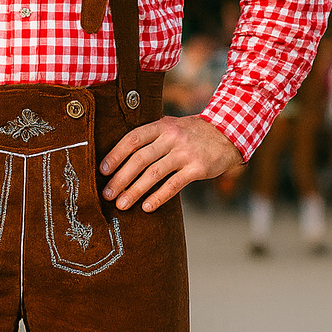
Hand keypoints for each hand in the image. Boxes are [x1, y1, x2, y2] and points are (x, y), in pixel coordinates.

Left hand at [100, 114, 242, 212]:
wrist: (229, 132)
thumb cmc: (193, 132)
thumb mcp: (172, 125)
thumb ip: (151, 135)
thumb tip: (122, 153)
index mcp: (162, 126)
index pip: (133, 139)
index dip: (115, 155)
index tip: (103, 170)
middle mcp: (172, 138)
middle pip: (140, 159)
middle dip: (120, 178)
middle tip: (107, 194)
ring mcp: (185, 153)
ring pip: (154, 174)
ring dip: (134, 191)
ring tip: (121, 204)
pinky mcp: (197, 168)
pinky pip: (173, 185)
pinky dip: (158, 197)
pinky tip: (146, 207)